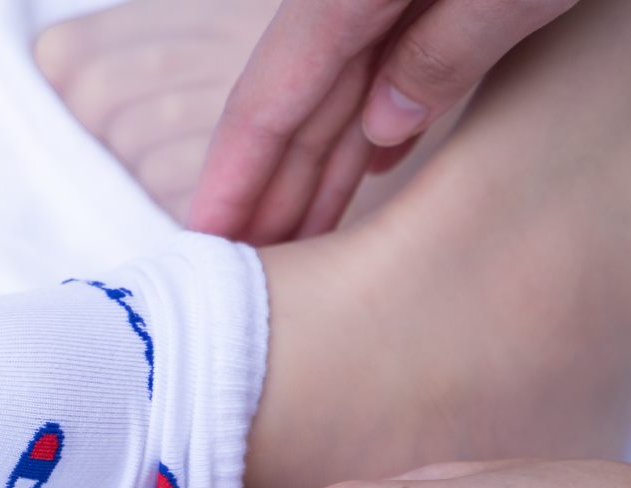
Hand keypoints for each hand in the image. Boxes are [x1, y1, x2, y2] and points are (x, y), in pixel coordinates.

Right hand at [187, 0, 577, 243]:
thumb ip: (448, 47)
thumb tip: (386, 128)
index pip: (271, 100)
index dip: (235, 176)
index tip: (209, 239)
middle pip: (295, 105)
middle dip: (270, 189)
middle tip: (250, 270)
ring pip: (340, 91)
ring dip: (319, 166)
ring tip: (300, 240)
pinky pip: (384, 65)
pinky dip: (372, 121)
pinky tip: (371, 162)